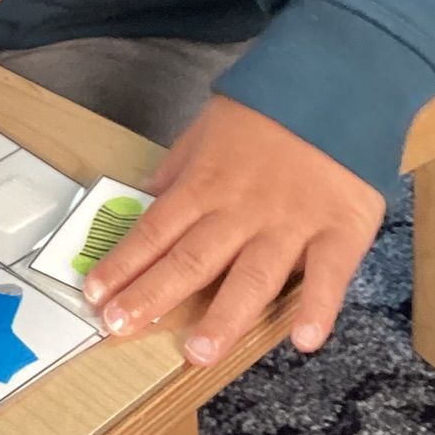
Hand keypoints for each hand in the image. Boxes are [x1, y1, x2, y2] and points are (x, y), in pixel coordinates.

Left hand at [83, 97, 384, 362]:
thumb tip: (143, 203)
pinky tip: (303, 340)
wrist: (336, 83)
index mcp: (206, 186)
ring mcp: (291, 224)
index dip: (124, 264)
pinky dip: (318, 307)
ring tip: (198, 352)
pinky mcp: (340, 230)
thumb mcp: (205, 131)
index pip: (155, 231)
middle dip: (153, 296)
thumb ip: (176, 173)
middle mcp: (242, 210)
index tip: (94, 294)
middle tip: (120, 328)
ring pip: (253, 276)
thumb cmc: (265, 113)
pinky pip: (329, 274)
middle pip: (192, 259)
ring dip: (225, 317)